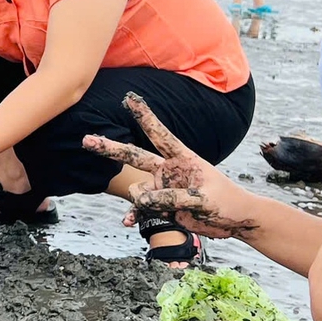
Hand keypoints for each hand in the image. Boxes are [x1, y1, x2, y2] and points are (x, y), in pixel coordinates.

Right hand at [83, 93, 259, 237]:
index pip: (160, 134)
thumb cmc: (227, 202)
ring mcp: (164, 188)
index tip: (130, 98)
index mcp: (183, 159)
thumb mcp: (203, 200)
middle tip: (87, 140)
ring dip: (141, 202)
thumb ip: (173, 197)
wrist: (234, 222)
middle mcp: (169, 170)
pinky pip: (141, 209)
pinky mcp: (162, 206)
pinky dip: (134, 214)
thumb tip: (143, 200)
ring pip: (139, 191)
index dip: (145, 116)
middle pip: (135, 156)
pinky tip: (128, 221)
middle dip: (111, 149)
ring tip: (162, 211)